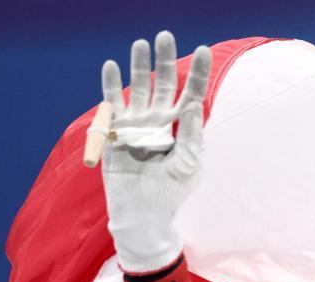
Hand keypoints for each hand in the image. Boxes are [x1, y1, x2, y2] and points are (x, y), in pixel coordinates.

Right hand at [100, 32, 211, 272]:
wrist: (144, 213)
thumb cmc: (171, 193)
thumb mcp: (189, 165)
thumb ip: (191, 135)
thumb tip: (191, 105)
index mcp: (183, 129)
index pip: (191, 95)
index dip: (196, 73)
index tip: (202, 49)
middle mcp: (161, 122)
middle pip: (164, 84)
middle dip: (165, 60)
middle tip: (165, 35)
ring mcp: (138, 125)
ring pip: (139, 88)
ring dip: (139, 66)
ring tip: (141, 43)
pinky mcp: (117, 132)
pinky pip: (113, 104)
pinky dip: (112, 86)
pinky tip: (113, 66)